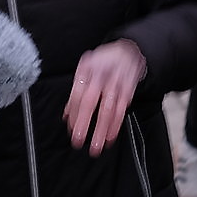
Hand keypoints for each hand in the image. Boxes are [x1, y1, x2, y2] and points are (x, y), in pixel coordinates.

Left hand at [64, 40, 146, 155]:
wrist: (129, 50)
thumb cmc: (104, 62)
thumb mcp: (86, 69)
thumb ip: (76, 91)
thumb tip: (67, 114)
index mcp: (86, 70)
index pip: (77, 94)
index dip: (74, 114)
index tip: (72, 129)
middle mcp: (100, 76)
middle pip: (91, 101)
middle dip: (84, 123)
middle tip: (79, 140)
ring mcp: (115, 82)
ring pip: (108, 108)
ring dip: (102, 129)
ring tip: (97, 145)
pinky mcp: (128, 89)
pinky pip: (121, 109)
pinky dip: (116, 124)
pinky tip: (110, 136)